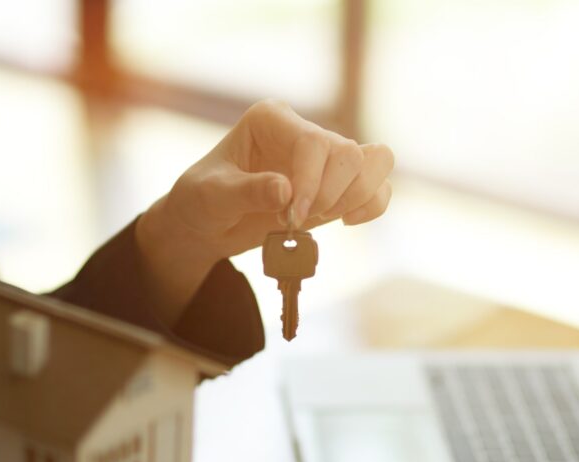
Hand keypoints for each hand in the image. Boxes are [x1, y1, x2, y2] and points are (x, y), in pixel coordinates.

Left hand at [136, 99, 392, 320]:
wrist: (206, 225)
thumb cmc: (202, 201)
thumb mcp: (211, 197)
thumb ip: (246, 192)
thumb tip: (286, 192)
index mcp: (271, 119)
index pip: (313, 141)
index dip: (311, 182)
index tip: (291, 216)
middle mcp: (303, 131)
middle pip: (349, 153)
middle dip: (330, 195)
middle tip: (294, 221)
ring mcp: (324, 158)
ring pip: (375, 162)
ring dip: (355, 198)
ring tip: (317, 220)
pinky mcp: (337, 185)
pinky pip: (377, 187)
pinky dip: (370, 206)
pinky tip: (343, 222)